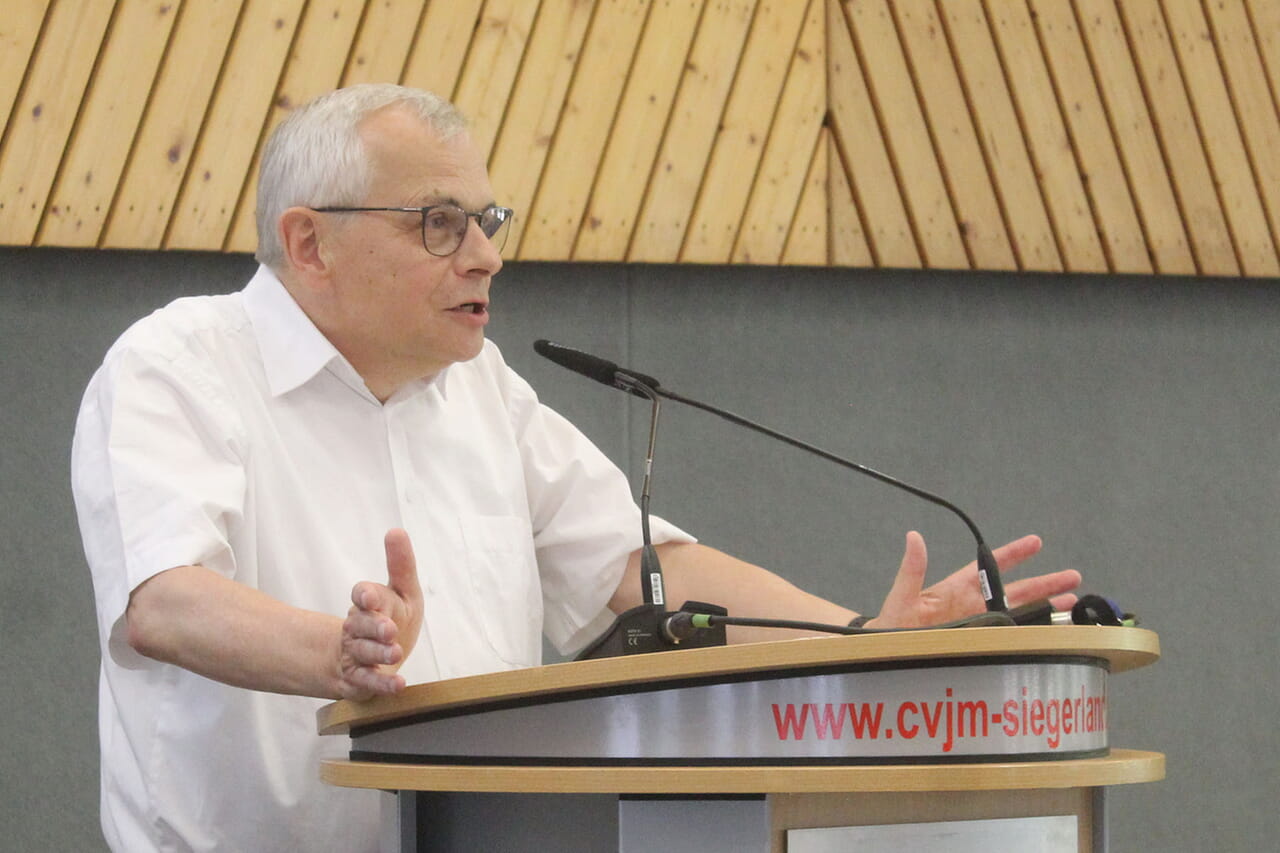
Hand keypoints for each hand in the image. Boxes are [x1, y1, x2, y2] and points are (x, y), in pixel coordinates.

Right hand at [337, 529, 423, 699]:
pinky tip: (399, 684)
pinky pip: (367, 682)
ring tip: (395, 653)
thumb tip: (396, 531)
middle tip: (389, 628)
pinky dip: (382, 684)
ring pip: (362, 652)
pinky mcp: (359, 679)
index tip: (369, 597)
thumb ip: (401, 565)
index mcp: (369, 603)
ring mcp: (356, 653)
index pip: (362, 595)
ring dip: (378, 653)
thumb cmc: (393, 617)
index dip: (365, 596)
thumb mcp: (402, 591)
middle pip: (361, 624)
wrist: (372, 656)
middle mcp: (358, 627)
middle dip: (373, 626)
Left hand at [867, 531, 1080, 629]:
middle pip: (1014, 592)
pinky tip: (1052, 636)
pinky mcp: (978, 646)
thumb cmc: (891, 626)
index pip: (988, 567)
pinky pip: (1009, 639)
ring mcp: (976, 627)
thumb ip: (912, 569)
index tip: (1036, 542)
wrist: (884, 656)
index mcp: (954, 590)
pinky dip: (1031, 636)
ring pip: (1017, 615)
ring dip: (1044, 609)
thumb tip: (914, 537)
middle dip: (1043, 584)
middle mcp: (970, 606)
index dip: (1012, 554)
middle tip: (1073, 576)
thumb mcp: (902, 596)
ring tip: (1071, 605)